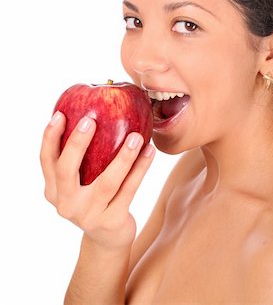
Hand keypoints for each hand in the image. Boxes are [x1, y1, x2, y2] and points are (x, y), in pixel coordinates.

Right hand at [40, 111, 154, 248]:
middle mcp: (66, 204)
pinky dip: (140, 168)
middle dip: (76, 143)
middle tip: (90, 119)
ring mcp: (88, 215)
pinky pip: (129, 189)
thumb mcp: (80, 182)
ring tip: (136, 136)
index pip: (46, 161)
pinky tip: (149, 150)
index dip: (50, 137)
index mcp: (54, 190)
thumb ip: (80, 157)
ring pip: (107, 181)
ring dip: (123, 156)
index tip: (60, 114)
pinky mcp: (111, 221)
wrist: (108, 239)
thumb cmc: (95, 197)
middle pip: (66, 170)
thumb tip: (91, 111)